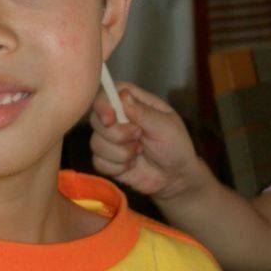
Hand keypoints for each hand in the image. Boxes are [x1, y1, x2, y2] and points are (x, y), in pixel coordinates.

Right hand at [89, 83, 200, 198]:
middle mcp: (116, 118)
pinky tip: (131, 165)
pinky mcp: (105, 159)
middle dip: (117, 134)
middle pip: (96, 119)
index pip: (106, 94)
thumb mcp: (165, 127)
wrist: (175, 177)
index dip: (102, 104)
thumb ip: (143, 112)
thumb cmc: (175, 146)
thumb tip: (123, 95)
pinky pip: (98, 162)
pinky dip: (117, 167)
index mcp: (132, 102)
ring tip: (139, 153)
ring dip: (121, 153)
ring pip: (95, 143)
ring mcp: (109, 139)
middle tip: (139, 137)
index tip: (110, 119)